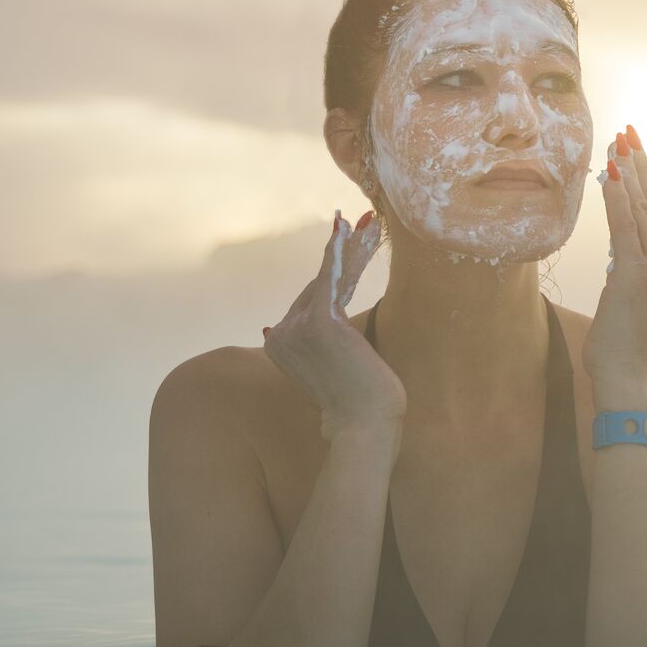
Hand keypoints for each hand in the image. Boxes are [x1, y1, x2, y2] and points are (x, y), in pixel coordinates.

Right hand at [261, 210, 403, 442]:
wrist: (365, 424)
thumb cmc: (359, 400)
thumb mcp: (332, 364)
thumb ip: (324, 341)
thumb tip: (327, 317)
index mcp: (277, 343)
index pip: (308, 300)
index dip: (334, 275)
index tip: (352, 246)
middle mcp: (279, 333)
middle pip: (317, 286)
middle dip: (345, 257)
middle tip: (368, 225)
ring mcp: (296, 327)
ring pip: (328, 279)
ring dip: (350, 248)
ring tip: (369, 222)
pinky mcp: (320, 322)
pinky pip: (332, 277)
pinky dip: (340, 251)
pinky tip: (349, 227)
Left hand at [584, 125, 646, 404]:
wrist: (635, 380)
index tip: (640, 153)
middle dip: (641, 164)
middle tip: (627, 132)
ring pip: (642, 209)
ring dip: (628, 171)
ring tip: (617, 143)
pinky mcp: (635, 274)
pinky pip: (624, 225)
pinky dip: (616, 197)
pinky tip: (609, 173)